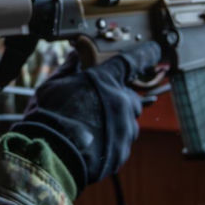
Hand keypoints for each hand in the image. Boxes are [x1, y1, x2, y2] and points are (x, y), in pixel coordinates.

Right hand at [13, 41, 161, 194]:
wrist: (49, 155)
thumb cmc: (49, 116)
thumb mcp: (54, 86)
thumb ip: (68, 69)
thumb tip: (75, 54)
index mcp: (106, 81)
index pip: (131, 61)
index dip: (145, 54)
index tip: (155, 50)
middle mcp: (122, 103)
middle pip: (132, 99)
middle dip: (121, 101)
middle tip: (100, 106)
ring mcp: (124, 129)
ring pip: (128, 123)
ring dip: (116, 124)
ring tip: (92, 130)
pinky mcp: (122, 152)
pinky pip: (121, 144)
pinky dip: (111, 143)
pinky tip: (92, 146)